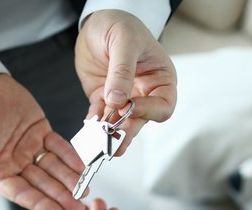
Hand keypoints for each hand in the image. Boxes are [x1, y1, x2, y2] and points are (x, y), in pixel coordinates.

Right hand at [0, 74, 85, 209]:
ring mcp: (29, 148)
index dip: (37, 203)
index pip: (20, 192)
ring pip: (53, 168)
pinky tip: (81, 167)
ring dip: (69, 181)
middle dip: (60, 197)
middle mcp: (15, 163)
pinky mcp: (41, 131)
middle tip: (77, 209)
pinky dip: (70, 156)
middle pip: (41, 184)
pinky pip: (58, 146)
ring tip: (84, 192)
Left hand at [75, 10, 176, 155]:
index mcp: (161, 79)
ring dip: (109, 134)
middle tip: (113, 143)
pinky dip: (93, 125)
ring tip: (99, 144)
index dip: (147, 111)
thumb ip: (122, 71)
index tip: (129, 107)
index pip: (162, 106)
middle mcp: (145, 93)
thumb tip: (118, 100)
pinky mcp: (104, 100)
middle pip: (140, 120)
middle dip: (126, 131)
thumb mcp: (124, 42)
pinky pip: (100, 117)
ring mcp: (124, 99)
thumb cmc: (120, 25)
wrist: (98, 23)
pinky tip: (88, 130)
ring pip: (120, 124)